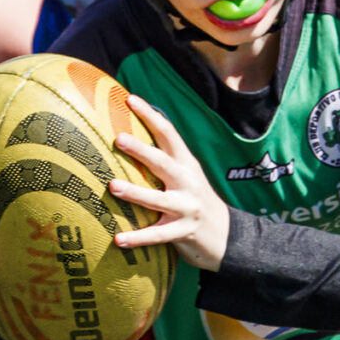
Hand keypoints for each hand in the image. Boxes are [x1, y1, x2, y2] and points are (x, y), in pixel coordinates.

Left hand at [110, 93, 232, 269]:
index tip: (130, 99)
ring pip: (158, 199)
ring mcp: (187, 207)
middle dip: (141, 150)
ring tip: (112, 186)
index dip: (150, 115)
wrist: (226, 234)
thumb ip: (164, 158)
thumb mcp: (185, 174)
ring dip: (135, 193)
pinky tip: (118, 240)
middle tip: (119, 138)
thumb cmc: (193, 198)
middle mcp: (188, 182)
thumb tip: (127, 135)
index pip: (168, 133)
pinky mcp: (183, 232)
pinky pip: (158, 235)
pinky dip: (138, 238)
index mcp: (186, 163)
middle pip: (163, 162)